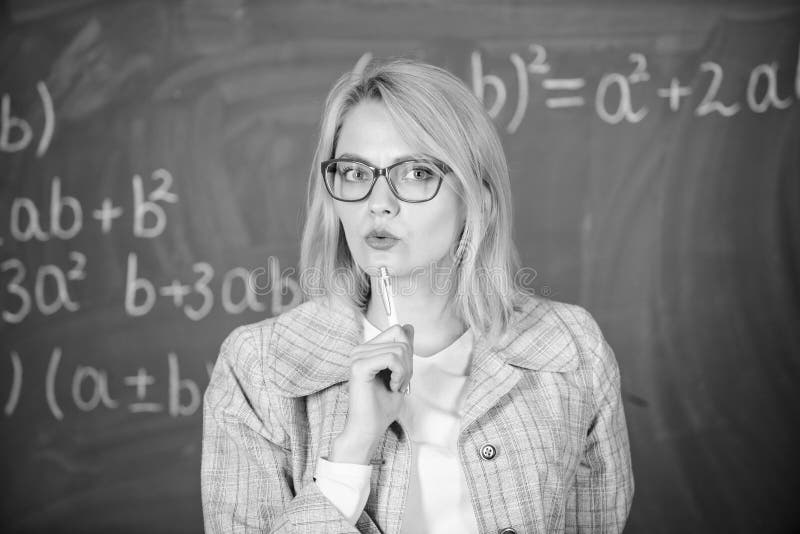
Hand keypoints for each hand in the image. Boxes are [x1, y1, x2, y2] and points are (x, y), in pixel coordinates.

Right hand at [330, 324, 413, 463]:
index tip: (402, 374)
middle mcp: (359, 350)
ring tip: (396, 387)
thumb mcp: (400, 372)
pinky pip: (391, 358)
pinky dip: (400, 374)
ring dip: (405, 371)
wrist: (368, 429)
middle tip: (400, 383)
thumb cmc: (382, 407)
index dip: (408, 351)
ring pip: (398, 349)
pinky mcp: (359, 366)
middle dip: (408, 362)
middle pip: (400, 337)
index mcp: (367, 350)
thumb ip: (403, 350)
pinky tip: (392, 387)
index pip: (398, 331)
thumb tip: (408, 326)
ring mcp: (357, 356)